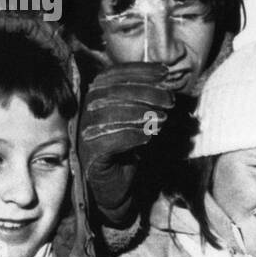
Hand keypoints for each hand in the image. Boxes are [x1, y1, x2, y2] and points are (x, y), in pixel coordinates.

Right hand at [78, 62, 176, 225]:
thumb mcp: (139, 118)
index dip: (140, 71)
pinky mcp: (90, 155)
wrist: (117, 186)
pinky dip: (131, 136)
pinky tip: (148, 137)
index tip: (165, 72)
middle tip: (170, 101)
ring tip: (163, 119)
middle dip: (146, 93)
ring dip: (141, 114)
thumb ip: (147, 99)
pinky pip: (109, 141)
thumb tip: (168, 82)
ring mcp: (85, 133)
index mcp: (95, 97)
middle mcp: (85, 112)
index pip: (114, 75)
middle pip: (113, 92)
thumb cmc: (129, 148)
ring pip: (110, 115)